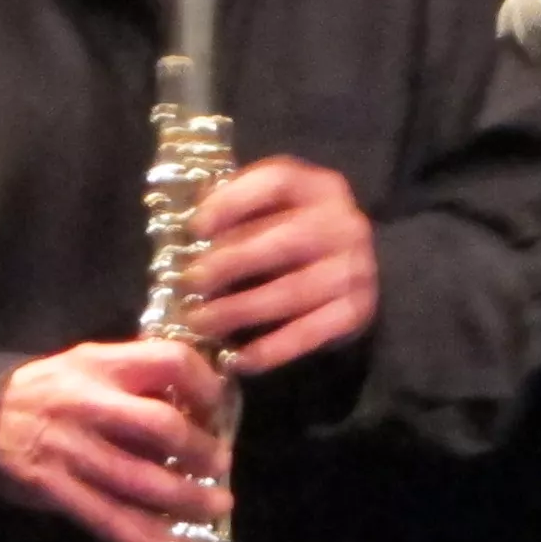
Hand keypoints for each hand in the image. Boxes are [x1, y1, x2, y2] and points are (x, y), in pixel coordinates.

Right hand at [0, 339, 232, 541]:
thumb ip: (133, 376)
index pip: (170, 361)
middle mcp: (89, 403)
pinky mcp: (57, 489)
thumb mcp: (86, 364)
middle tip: (220, 466)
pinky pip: (109, 520)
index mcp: (102, 364)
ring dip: (187, 500)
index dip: (205, 385)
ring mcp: (72, 449)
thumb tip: (195, 401)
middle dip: (201, 451)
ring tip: (215, 508)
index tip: (219, 408)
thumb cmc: (46, 391)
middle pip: (162, 426)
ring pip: (141, 481)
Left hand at [191, 155, 378, 375]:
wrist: (352, 268)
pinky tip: (239, 359)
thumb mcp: (274, 205)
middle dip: (230, 263)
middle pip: (284, 241)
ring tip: (201, 322)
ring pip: (292, 293)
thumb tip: (183, 228)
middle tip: (190, 282)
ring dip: (240, 311)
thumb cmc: (295, 232)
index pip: (276, 182)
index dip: (232, 202)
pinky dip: (272, 349)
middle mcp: (344, 224)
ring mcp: (354, 270)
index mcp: (319, 187)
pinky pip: (310, 333)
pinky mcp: (357, 311)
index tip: (195, 228)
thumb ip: (239, 207)